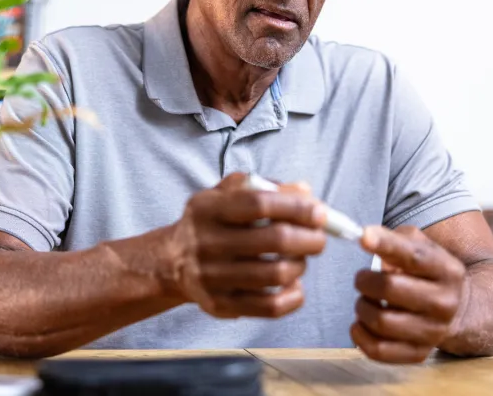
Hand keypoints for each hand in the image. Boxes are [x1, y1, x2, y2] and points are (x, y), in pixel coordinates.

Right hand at [167, 173, 326, 318]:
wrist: (172, 261)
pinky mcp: (220, 304)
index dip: (296, 207)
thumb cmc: (210, 222)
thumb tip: (305, 192)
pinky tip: (293, 284)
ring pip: (276, 274)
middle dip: (309, 238)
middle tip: (319, 238)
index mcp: (207, 208)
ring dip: (300, 265)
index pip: (259, 204)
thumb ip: (263, 186)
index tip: (320, 212)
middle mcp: (206, 242)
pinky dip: (293, 295)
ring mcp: (211, 277)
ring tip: (300, 258)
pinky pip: (270, 306)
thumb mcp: (225, 194)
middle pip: (274, 240)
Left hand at [352, 225, 466, 362]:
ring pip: (381, 321)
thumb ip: (395, 239)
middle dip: (364, 280)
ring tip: (365, 300)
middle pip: (391, 288)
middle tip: (361, 279)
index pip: (414, 256)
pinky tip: (360, 323)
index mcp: (447, 270)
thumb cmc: (426, 271)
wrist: (458, 309)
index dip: (386, 244)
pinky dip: (360, 335)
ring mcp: (434, 332)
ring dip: (361, 307)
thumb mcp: (420, 246)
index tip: (363, 237)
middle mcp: (445, 302)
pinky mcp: (419, 353)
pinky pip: (380, 350)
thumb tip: (368, 240)